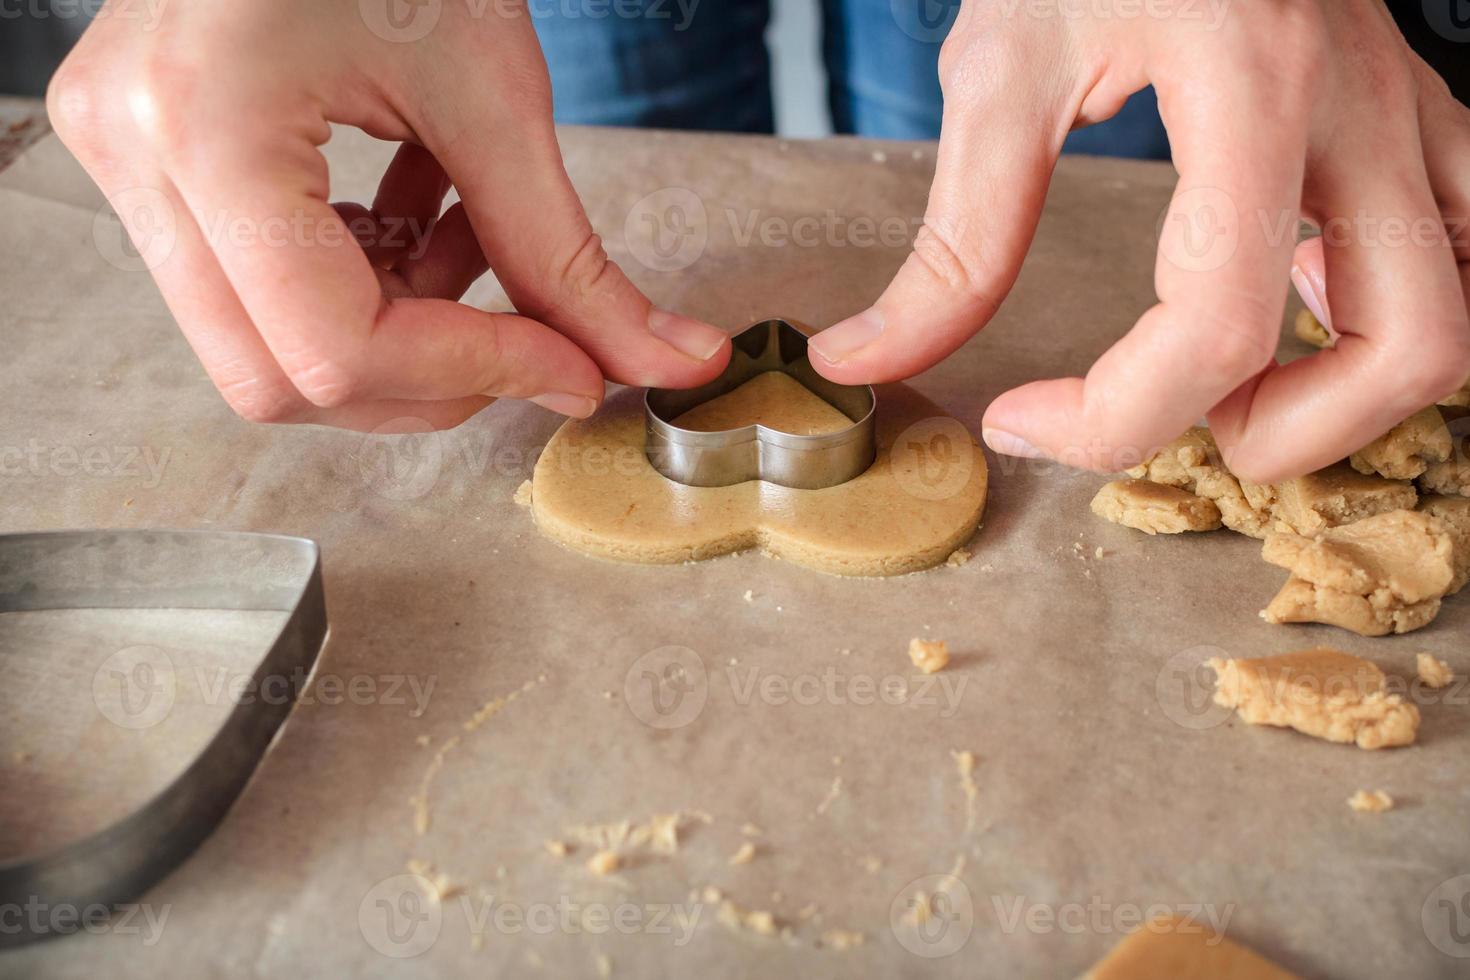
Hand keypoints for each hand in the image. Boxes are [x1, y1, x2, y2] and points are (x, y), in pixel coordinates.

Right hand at [47, 0, 730, 430]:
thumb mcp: (494, 90)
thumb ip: (572, 255)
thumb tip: (674, 361)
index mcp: (206, 127)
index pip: (335, 349)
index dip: (476, 374)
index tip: (574, 365)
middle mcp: (135, 154)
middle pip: (279, 380)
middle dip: (427, 382)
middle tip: (533, 344)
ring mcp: (126, 154)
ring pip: (263, 347)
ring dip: (398, 331)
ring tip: (476, 240)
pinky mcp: (151, 153)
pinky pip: (256, 283)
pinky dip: (362, 281)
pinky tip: (426, 214)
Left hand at [808, 0, 1469, 481]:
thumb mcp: (999, 70)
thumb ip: (952, 240)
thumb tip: (870, 359)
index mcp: (1248, 89)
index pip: (1218, 321)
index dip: (1112, 419)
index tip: (1021, 419)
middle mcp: (1357, 109)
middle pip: (1408, 347)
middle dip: (1285, 435)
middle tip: (1173, 419)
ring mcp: (1406, 113)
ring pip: (1463, 312)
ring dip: (1354, 390)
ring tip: (1237, 376)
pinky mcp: (1412, 117)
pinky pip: (1461, 248)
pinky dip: (1391, 314)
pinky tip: (1299, 298)